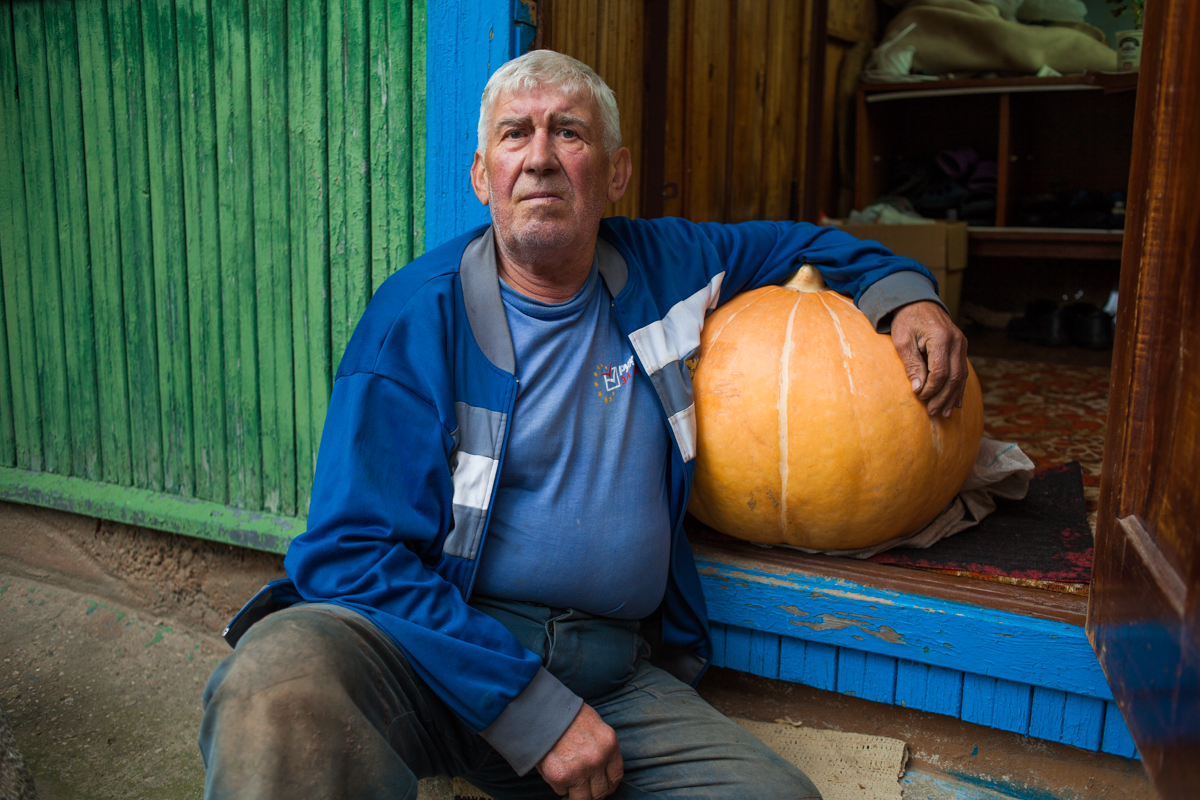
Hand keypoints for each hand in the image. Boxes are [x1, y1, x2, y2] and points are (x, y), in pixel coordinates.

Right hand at [536, 703, 623, 798]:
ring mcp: (579, 770)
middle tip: (583, 788)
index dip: (608, 785)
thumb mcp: (595, 726)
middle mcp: (597, 759)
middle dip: (592, 793)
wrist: (541, 710)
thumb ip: (601, 749)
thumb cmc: (566, 716)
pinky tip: (555, 770)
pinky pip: (562, 791)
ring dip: (575, 793)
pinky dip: (559, 785)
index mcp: (609, 744)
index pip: (616, 777)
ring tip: (569, 784)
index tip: (601, 786)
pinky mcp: (560, 776)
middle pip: (600, 792)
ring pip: (582, 798)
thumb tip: (601, 771)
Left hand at [889, 301, 967, 417]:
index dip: (931, 388)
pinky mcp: (961, 347)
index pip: (940, 372)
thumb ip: (912, 364)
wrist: (918, 301)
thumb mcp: (902, 341)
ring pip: (962, 376)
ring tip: (945, 413)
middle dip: (943, 397)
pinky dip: (958, 387)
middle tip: (933, 412)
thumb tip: (919, 388)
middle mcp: (956, 341)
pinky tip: (955, 402)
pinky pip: (963, 371)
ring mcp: (961, 344)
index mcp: (941, 338)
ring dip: (953, 396)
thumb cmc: (906, 320)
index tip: (920, 397)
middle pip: (954, 376)